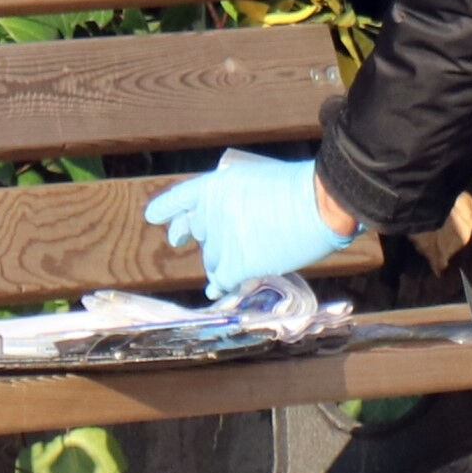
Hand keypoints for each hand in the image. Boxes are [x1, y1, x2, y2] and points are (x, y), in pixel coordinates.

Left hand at [141, 149, 355, 295]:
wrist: (318, 202)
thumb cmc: (301, 190)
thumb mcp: (259, 182)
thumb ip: (237, 204)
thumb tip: (232, 234)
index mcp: (216, 186)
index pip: (181, 198)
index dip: (166, 209)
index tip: (153, 217)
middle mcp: (210, 213)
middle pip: (200, 235)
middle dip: (207, 241)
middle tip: (222, 247)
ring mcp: (221, 240)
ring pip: (212, 261)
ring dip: (226, 263)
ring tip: (253, 255)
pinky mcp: (235, 263)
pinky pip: (222, 280)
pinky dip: (223, 286)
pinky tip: (220, 290)